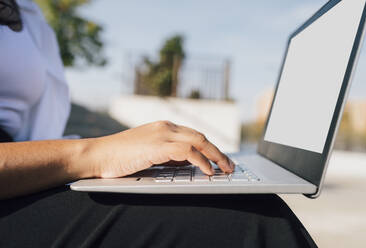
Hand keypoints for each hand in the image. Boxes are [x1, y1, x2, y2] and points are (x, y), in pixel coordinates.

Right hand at [82, 121, 234, 177]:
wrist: (98, 155)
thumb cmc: (120, 156)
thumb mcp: (149, 152)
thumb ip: (168, 154)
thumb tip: (189, 163)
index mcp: (164, 127)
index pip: (194, 135)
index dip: (210, 147)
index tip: (220, 159)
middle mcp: (166, 127)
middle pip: (201, 136)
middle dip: (218, 151)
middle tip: (229, 165)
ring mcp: (162, 134)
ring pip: (199, 141)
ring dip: (215, 156)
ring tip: (225, 169)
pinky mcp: (158, 145)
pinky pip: (188, 151)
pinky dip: (201, 160)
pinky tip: (207, 170)